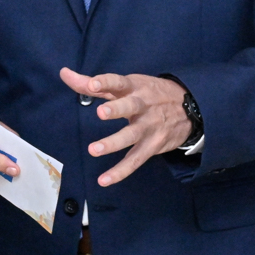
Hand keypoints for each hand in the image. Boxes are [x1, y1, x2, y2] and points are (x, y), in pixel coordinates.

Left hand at [60, 68, 191, 185]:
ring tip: (93, 150)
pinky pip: (135, 160)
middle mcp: (142, 105)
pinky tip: (104, 180)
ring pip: (131, 135)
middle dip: (117, 109)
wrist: (190, 109)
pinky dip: (120, 172)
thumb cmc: (149, 93)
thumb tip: (64, 73)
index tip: (92, 84)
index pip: (118, 82)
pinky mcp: (152, 146)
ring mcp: (148, 127)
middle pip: (130, 106)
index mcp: (134, 87)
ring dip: (113, 143)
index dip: (105, 82)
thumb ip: (93, 83)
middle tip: (101, 112)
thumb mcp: (126, 84)